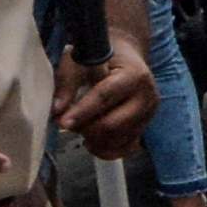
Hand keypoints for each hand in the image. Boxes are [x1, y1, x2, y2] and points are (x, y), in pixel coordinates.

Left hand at [54, 46, 154, 161]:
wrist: (128, 58)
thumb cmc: (102, 57)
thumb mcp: (81, 61)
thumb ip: (68, 83)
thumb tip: (57, 110)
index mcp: (134, 75)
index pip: (106, 97)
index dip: (82, 111)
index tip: (62, 122)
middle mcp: (148, 96)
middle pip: (114, 124)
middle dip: (86, 128)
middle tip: (68, 123)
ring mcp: (149, 114)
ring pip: (118, 139)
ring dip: (94, 139)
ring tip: (80, 128)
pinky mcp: (145, 127)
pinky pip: (126, 148)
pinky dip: (107, 150)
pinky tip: (92, 141)